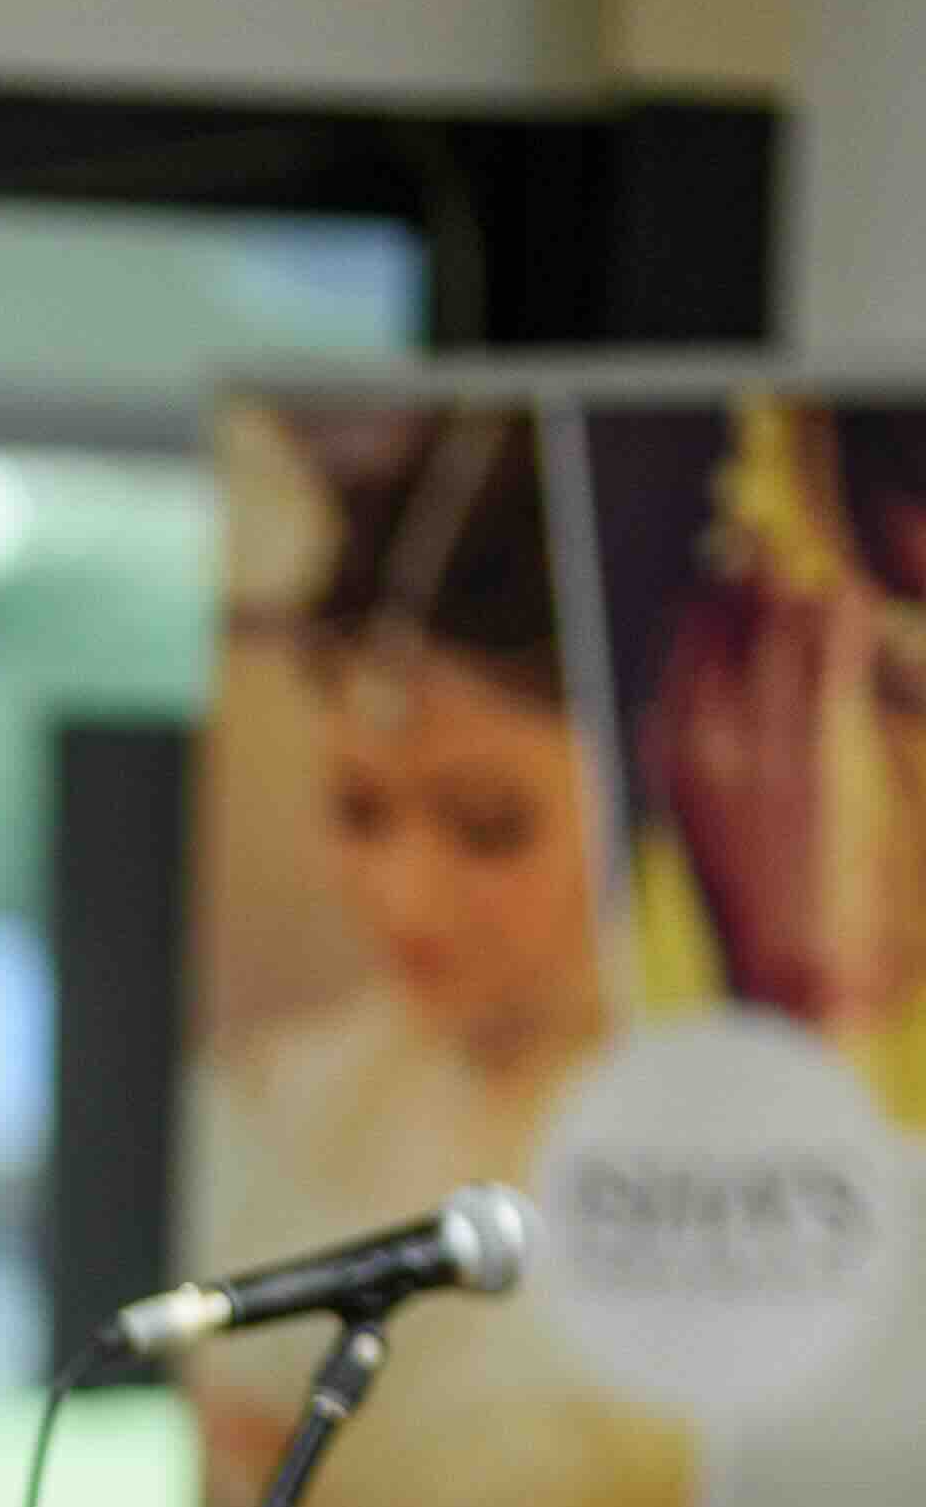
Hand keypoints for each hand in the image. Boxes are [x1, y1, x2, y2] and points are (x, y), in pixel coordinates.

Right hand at [647, 572, 923, 1032]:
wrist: (780, 966)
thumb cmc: (746, 898)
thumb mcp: (694, 821)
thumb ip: (693, 756)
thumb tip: (692, 698)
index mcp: (669, 759)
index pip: (678, 655)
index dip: (698, 607)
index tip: (714, 575)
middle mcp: (703, 743)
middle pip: (719, 631)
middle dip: (738, 579)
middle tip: (751, 541)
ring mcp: (756, 746)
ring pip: (772, 634)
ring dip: (784, 593)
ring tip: (790, 570)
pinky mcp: (810, 755)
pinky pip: (822, 664)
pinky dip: (832, 625)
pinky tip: (837, 600)